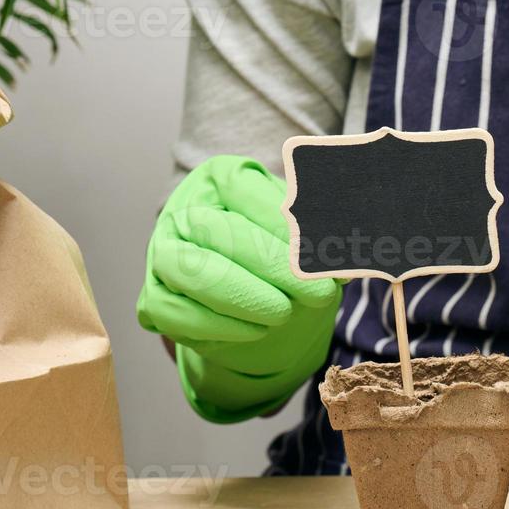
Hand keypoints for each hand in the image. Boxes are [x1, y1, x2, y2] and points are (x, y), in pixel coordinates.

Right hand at [136, 156, 341, 422]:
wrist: (246, 281)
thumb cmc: (279, 245)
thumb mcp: (307, 228)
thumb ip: (327, 232)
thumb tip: (353, 252)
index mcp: (222, 178)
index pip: (247, 192)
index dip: (286, 226)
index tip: (323, 254)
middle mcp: (186, 209)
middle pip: (220, 232)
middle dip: (273, 266)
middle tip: (317, 294)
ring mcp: (163, 252)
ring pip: (191, 271)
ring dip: (242, 296)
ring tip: (283, 313)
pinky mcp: (155, 296)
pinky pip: (176, 313)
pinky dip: (219, 326)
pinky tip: (257, 330)